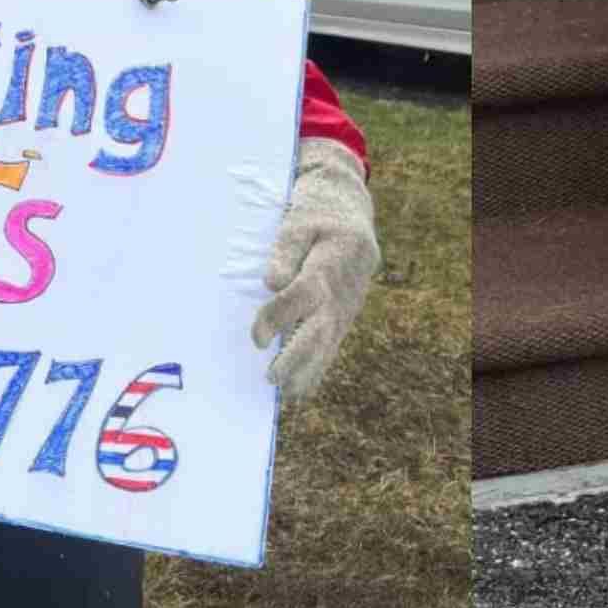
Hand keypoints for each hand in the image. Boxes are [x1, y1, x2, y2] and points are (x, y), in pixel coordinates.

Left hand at [250, 139, 380, 399]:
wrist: (351, 213)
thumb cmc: (316, 213)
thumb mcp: (299, 220)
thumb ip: (285, 250)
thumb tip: (271, 283)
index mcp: (330, 263)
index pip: (303, 295)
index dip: (279, 317)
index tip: (256, 338)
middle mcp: (342, 290)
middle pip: (321, 329)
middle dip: (297, 358)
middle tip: (272, 378)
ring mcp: (347, 305)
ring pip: (330, 344)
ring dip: (308, 371)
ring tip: (286, 394)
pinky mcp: (345, 314)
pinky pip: (332, 344)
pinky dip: (317, 366)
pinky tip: (299, 387)